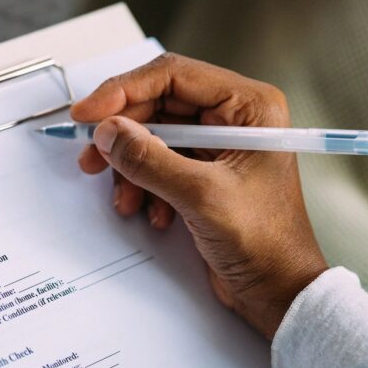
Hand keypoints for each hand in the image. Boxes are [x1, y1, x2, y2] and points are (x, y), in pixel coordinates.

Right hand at [72, 53, 328, 338]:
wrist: (277, 291)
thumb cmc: (266, 244)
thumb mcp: (202, 197)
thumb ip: (151, 160)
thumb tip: (109, 132)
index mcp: (250, 107)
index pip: (173, 76)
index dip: (123, 91)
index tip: (89, 114)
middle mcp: (235, 118)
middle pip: (158, 105)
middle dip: (124, 134)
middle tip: (93, 156)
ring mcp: (218, 146)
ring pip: (154, 136)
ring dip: (132, 167)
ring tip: (126, 198)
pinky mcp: (204, 173)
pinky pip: (159, 163)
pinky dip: (145, 185)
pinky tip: (153, 212)